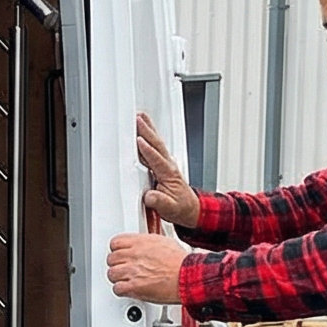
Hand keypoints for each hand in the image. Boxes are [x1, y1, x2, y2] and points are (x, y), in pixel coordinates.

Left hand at [107, 232, 189, 303]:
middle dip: (117, 265)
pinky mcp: (133, 287)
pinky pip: (117, 288)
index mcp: (140, 242)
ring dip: (118, 278)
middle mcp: (134, 255)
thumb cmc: (180, 262)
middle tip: (124, 269)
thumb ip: (149, 243)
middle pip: (111, 259)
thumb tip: (146, 244)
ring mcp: (132, 271)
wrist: (187, 276)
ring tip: (126, 280)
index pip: (115, 243)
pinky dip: (121, 290)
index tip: (120, 255)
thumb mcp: (164, 242)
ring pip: (112, 274)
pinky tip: (128, 289)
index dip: (117, 250)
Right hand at [135, 112, 199, 229]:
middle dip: (147, 131)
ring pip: (156, 142)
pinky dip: (149, 135)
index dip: (147, 150)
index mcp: (169, 175)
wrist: (189, 208)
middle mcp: (168, 165)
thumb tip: (149, 196)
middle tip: (138, 119)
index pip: (156, 160)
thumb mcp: (169, 209)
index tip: (139, 140)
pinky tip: (143, 128)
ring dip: (148, 129)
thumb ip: (159, 202)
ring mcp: (166, 163)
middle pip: (157, 145)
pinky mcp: (162, 163)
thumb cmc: (179, 208)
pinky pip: (154, 146)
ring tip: (140, 117)